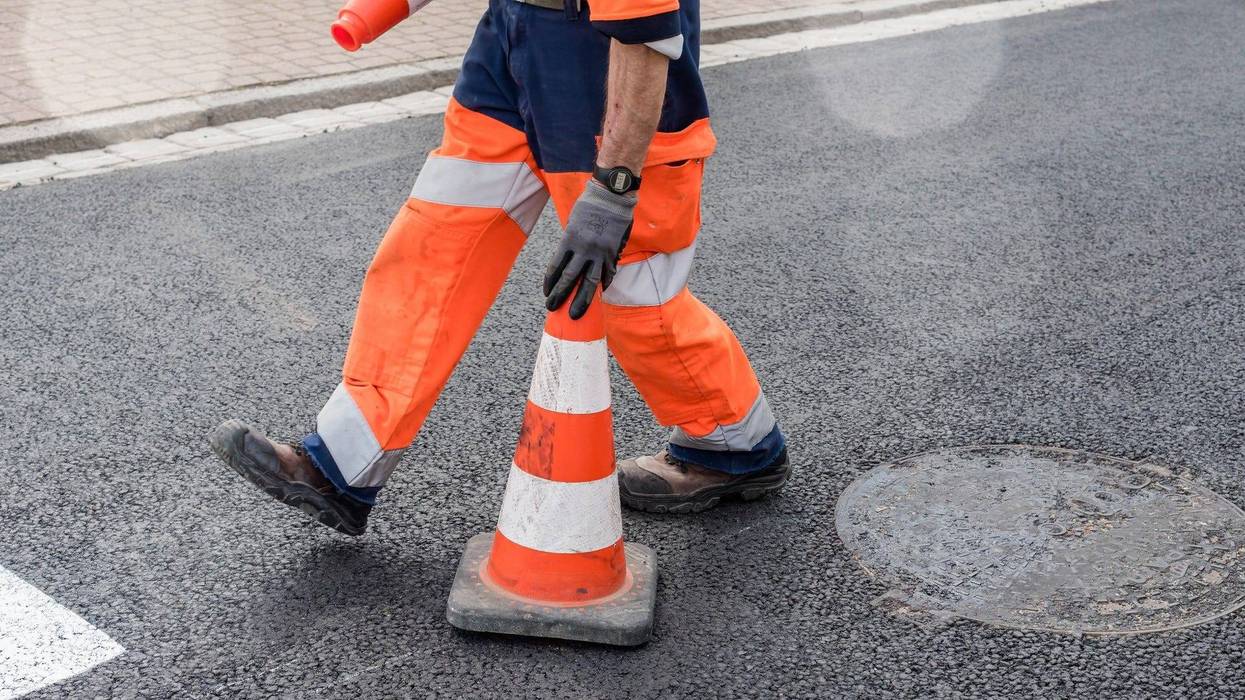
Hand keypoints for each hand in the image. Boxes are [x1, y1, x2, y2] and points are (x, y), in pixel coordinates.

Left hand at [543, 179, 635, 319]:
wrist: (611, 196)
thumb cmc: (588, 206)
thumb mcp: (572, 224)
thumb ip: (570, 244)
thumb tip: (568, 264)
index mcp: (569, 240)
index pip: (555, 267)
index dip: (550, 283)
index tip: (547, 293)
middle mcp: (582, 249)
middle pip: (569, 279)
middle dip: (560, 296)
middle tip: (552, 308)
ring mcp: (599, 253)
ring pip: (589, 282)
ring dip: (581, 300)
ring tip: (575, 313)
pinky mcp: (612, 253)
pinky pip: (607, 274)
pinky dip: (603, 285)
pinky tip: (600, 294)